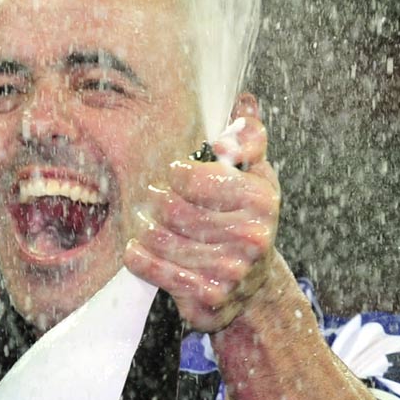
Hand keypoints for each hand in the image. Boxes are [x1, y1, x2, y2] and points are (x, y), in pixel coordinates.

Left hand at [123, 92, 284, 333]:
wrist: (253, 290)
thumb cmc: (246, 223)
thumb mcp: (256, 178)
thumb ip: (248, 140)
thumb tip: (244, 102)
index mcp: (262, 200)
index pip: (194, 176)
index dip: (177, 174)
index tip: (175, 175)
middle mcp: (250, 237)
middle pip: (173, 208)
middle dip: (157, 202)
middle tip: (152, 200)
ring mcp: (230, 270)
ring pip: (160, 238)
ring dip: (144, 229)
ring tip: (145, 223)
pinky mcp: (208, 297)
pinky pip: (155, 269)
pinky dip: (138, 257)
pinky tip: (138, 249)